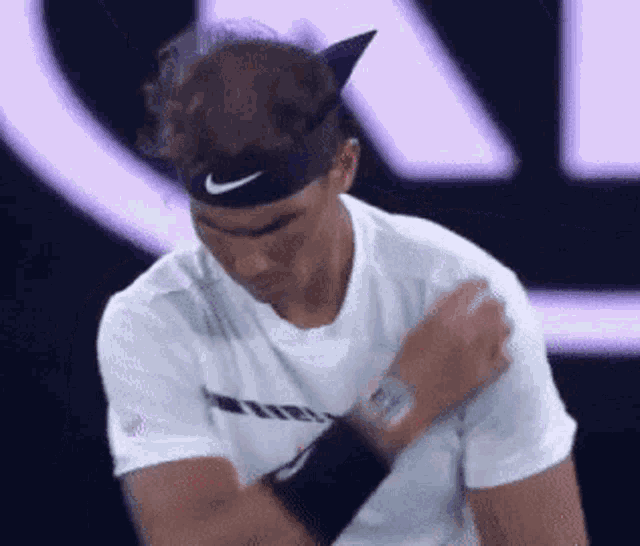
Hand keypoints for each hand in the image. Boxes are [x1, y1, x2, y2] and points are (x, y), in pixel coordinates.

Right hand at [383, 279, 512, 444]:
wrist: (407, 399)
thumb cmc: (406, 363)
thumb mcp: (417, 330)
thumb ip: (438, 314)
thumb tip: (456, 301)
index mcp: (444, 318)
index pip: (471, 289)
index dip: (479, 284)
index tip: (482, 283)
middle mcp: (465, 332)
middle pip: (494, 306)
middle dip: (493, 303)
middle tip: (492, 304)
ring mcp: (478, 354)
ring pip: (504, 328)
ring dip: (500, 324)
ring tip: (495, 326)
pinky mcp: (485, 375)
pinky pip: (505, 356)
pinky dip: (501, 351)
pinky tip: (494, 351)